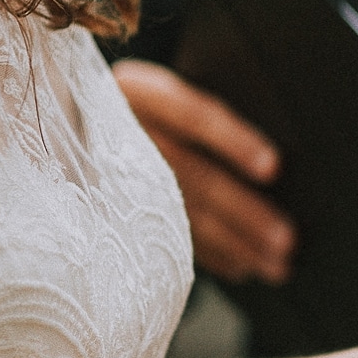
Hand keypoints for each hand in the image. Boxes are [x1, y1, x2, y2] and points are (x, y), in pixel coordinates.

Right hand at [110, 61, 293, 283]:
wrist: (70, 117)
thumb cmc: (151, 104)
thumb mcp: (167, 93)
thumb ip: (207, 114)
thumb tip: (275, 161)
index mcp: (140, 90)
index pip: (193, 114)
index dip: (233, 140)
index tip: (274, 167)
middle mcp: (120, 132)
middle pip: (192, 175)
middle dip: (244, 212)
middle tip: (287, 240)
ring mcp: (110, 174)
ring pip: (182, 215)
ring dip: (234, 244)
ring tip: (276, 266)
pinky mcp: (112, 210)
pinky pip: (166, 238)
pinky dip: (209, 254)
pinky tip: (241, 267)